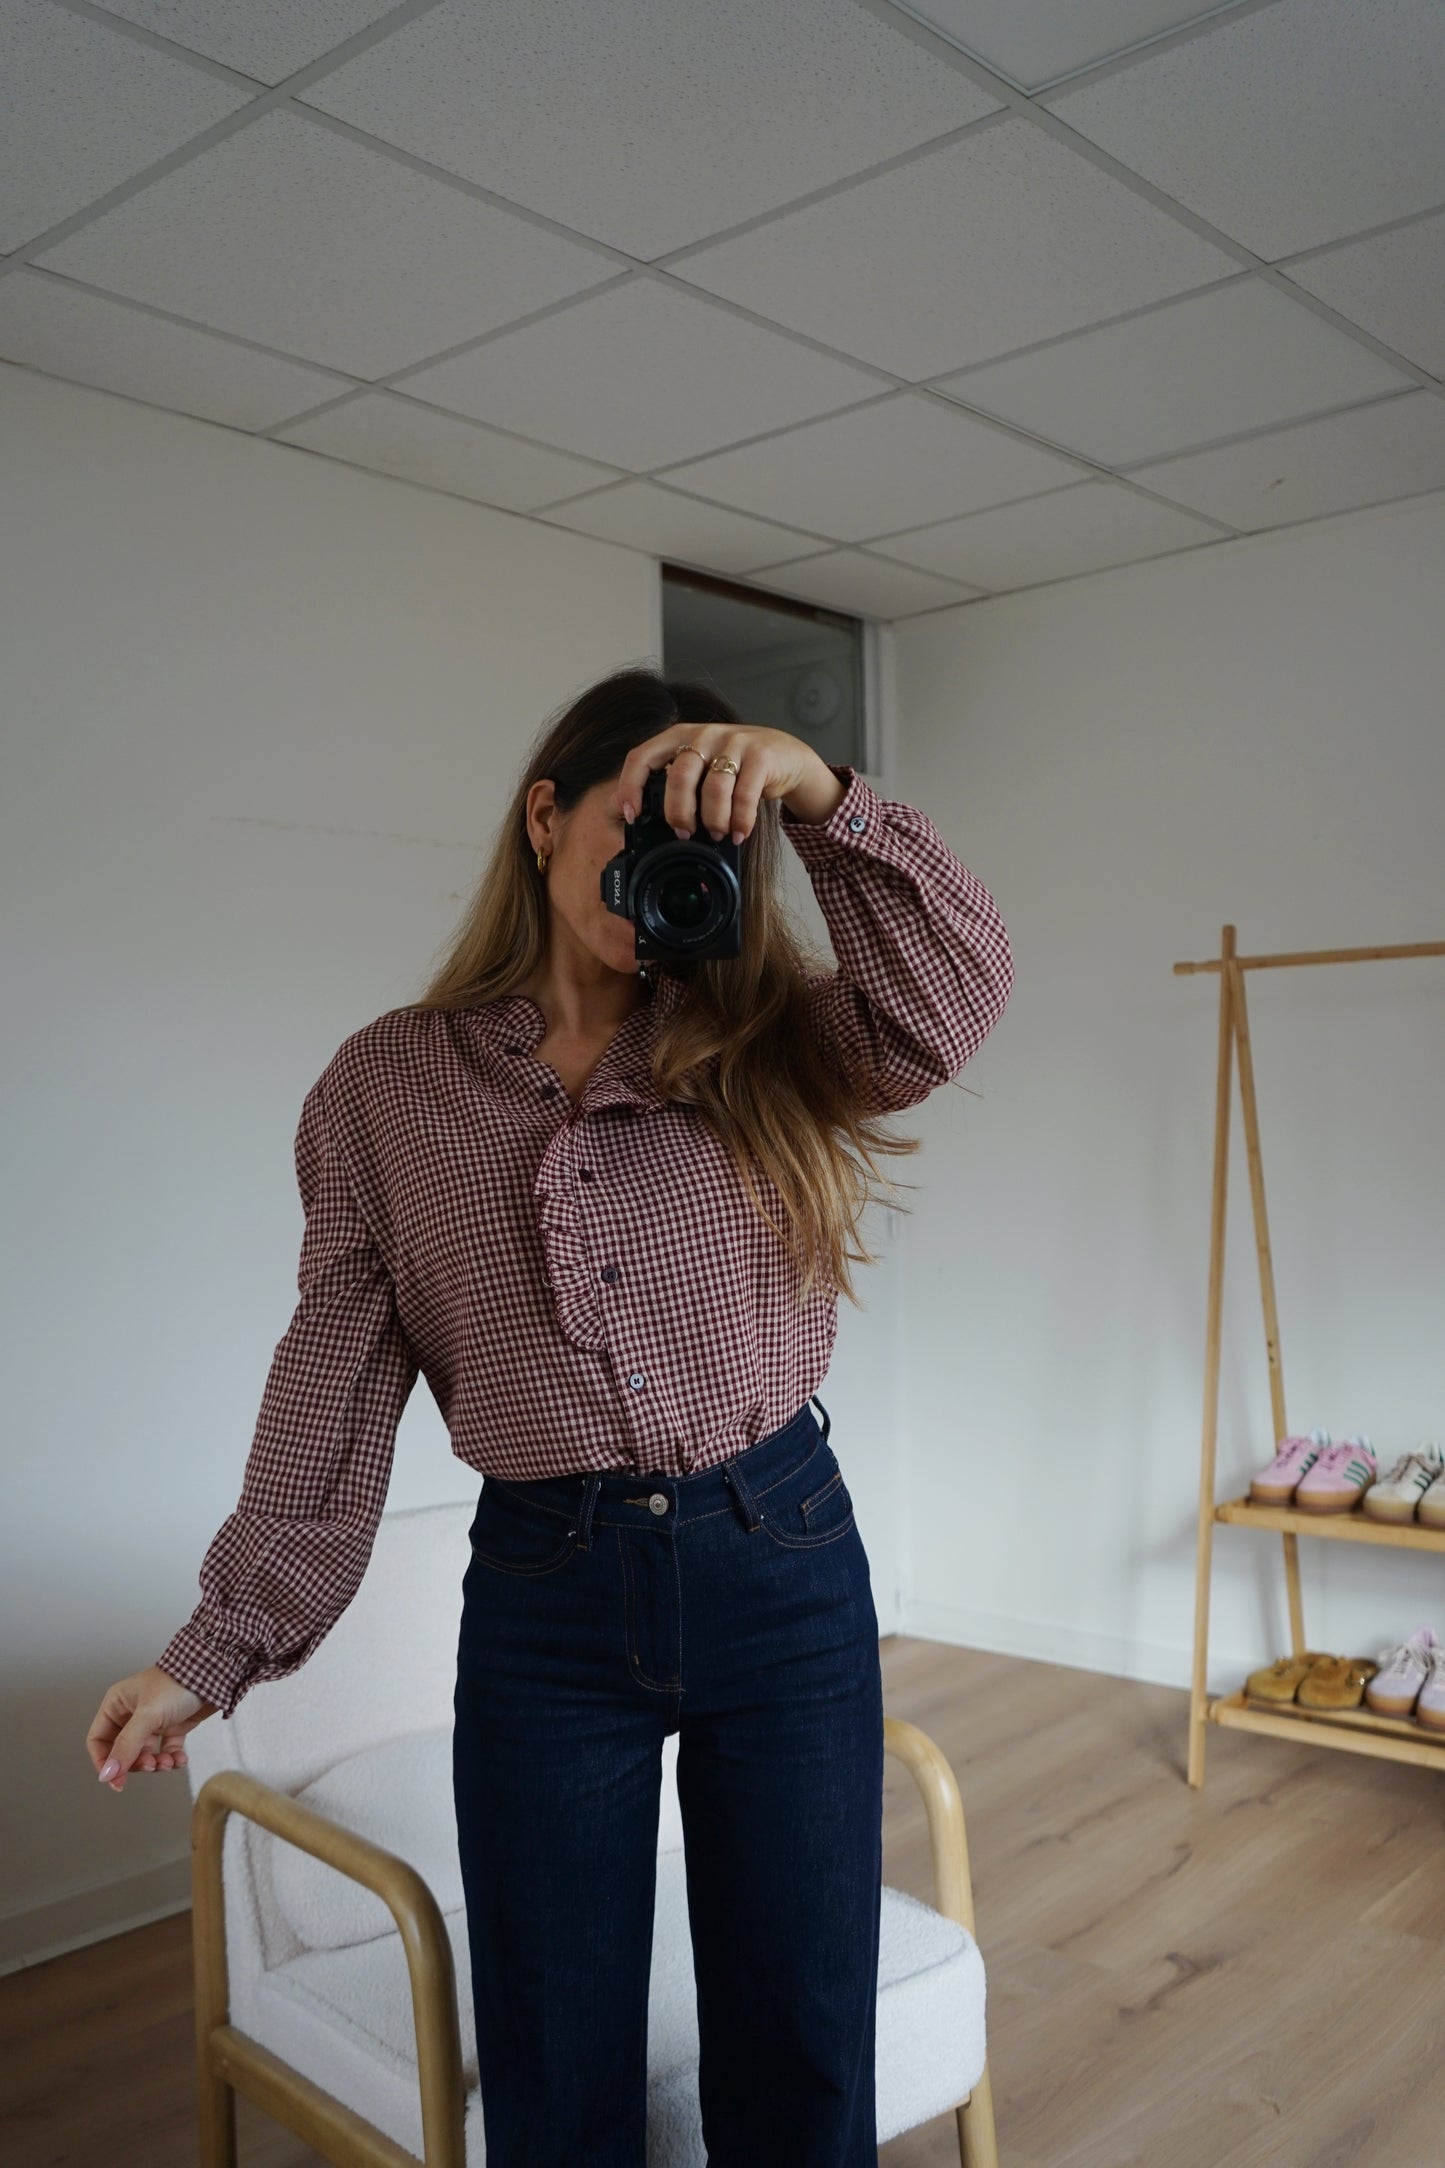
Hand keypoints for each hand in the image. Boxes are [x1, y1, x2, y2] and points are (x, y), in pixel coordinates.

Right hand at [86, 1664, 217, 1791]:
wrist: (214, 1673)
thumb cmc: (177, 1683)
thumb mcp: (147, 1715)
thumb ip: (126, 1746)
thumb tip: (107, 1774)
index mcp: (117, 1705)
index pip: (99, 1740)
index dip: (105, 1762)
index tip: (116, 1780)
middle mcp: (131, 1713)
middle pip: (123, 1752)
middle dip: (137, 1763)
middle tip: (151, 1765)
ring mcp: (153, 1721)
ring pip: (146, 1754)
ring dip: (156, 1763)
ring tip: (168, 1761)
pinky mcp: (173, 1726)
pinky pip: (166, 1750)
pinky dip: (172, 1758)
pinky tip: (180, 1759)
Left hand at [612, 723, 836, 844]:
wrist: (785, 755)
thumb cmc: (735, 766)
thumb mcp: (699, 769)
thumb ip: (670, 784)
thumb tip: (631, 814)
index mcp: (679, 736)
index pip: (642, 756)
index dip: (631, 786)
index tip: (631, 814)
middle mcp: (703, 734)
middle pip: (678, 777)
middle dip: (678, 813)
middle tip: (684, 833)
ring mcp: (733, 742)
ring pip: (713, 789)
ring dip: (713, 820)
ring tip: (717, 834)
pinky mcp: (760, 755)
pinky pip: (744, 795)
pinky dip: (740, 821)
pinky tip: (740, 833)